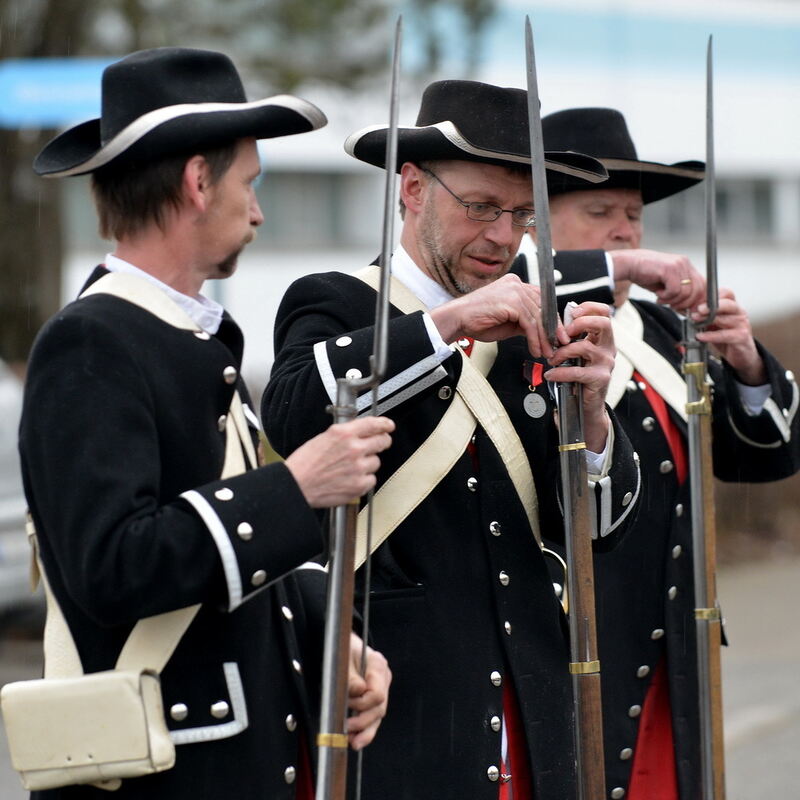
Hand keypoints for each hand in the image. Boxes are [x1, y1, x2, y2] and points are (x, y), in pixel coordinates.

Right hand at [285, 417, 393, 507]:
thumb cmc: (305, 464)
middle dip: (382, 442)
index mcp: (344, 433)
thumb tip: (360, 433)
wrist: (296, 485)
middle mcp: (354, 449)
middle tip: (378, 445)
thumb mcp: (323, 438)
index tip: (388, 426)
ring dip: (367, 464)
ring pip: (376, 462)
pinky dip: (363, 480)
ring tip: (350, 468)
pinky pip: (371, 480)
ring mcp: (358, 468)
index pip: (373, 424)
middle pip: (382, 441)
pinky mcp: (359, 485)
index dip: (384, 424)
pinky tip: (350, 479)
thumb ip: (345, 434)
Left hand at [346, 633, 390, 749]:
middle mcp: (383, 678)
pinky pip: (373, 717)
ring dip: (366, 731)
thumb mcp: (342, 658)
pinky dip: (366, 730)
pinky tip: (357, 740)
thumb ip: (350, 676)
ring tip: (353, 742)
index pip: (377, 693)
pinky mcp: (374, 698)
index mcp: (378, 665)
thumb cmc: (342, 649)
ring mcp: (381, 688)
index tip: (346, 705)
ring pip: (378, 715)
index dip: (362, 704)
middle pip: (379, 707)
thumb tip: (358, 692)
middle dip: (363, 721)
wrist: (342, 643)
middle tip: (346, 727)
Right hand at [428, 273, 568, 358]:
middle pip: (544, 307)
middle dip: (552, 329)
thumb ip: (525, 322)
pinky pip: (530, 323)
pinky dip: (534, 339)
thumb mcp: (508, 322)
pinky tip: (534, 349)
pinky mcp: (511, 302)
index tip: (557, 334)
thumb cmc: (477, 321)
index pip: (542, 300)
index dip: (551, 319)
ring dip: (543, 338)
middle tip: (557, 345)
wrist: (457, 320)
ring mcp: (514, 291)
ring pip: (538, 317)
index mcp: (515, 284)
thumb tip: (542, 331)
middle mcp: (516, 284)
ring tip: (546, 352)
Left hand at [544, 302, 614, 451]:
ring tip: (551, 360)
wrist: (587, 405)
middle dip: (580, 323)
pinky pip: (577, 371)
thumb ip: (571, 338)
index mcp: (603, 337)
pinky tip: (550, 374)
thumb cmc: (579, 375)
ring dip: (561, 352)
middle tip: (564, 334)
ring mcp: (606, 363)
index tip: (571, 313)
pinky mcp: (600, 378)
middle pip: (603, 323)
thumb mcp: (576, 353)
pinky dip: (560, 373)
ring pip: (584, 347)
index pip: (604, 312)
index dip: (589, 307)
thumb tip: (557, 322)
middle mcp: (608, 347)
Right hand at [609, 249, 706, 310]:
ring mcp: (678, 265)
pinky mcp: (670, 269)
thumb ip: (678, 293)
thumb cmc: (644, 274)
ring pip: (686, 292)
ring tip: (661, 298)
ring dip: (672, 300)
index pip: (702, 285)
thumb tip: (688, 309)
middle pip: (697, 290)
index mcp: (685, 265)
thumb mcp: (665, 285)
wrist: (627, 264)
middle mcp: (684, 263)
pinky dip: (666, 297)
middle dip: (685, 303)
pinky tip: (657, 294)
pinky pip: (675, 290)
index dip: (695, 300)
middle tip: (672, 306)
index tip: (685, 309)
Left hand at [693, 287, 766, 384]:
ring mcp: (741, 324)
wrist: (740, 355)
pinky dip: (711, 335)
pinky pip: (724, 335)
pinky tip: (700, 336)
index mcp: (732, 307)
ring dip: (708, 320)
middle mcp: (738, 313)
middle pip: (728, 303)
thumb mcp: (713, 324)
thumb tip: (684, 309)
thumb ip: (703, 316)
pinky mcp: (741, 337)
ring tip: (695, 322)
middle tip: (698, 309)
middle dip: (711, 306)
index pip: (726, 293)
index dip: (712, 295)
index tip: (698, 300)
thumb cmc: (725, 337)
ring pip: (726, 318)